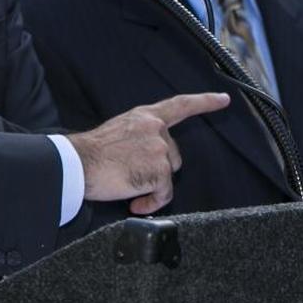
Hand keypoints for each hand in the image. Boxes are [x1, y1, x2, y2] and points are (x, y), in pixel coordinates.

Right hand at [67, 92, 229, 215]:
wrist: (78, 163)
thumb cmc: (91, 152)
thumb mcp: (119, 130)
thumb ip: (140, 135)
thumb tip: (146, 156)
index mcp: (145, 116)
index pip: (180, 105)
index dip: (204, 102)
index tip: (223, 100)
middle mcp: (156, 128)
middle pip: (174, 155)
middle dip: (159, 169)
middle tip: (133, 175)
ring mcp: (159, 149)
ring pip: (167, 176)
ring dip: (151, 187)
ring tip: (128, 186)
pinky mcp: (159, 170)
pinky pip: (164, 194)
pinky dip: (150, 202)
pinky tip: (134, 202)